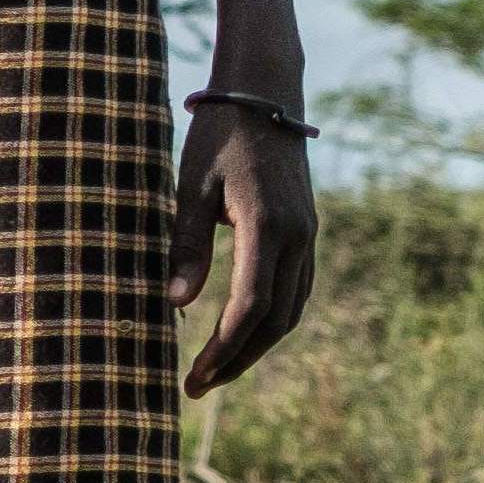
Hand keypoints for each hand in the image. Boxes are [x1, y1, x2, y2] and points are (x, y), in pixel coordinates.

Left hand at [166, 101, 315, 398]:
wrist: (265, 94)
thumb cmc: (218, 137)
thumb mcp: (190, 186)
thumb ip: (185, 246)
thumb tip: (176, 306)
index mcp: (268, 226)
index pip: (249, 307)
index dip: (223, 349)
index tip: (194, 377)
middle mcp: (298, 236)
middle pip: (275, 320)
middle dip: (238, 359)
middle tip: (198, 388)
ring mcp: (307, 234)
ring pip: (291, 309)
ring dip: (257, 345)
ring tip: (218, 371)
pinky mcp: (306, 230)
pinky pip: (295, 289)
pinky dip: (272, 320)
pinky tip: (244, 334)